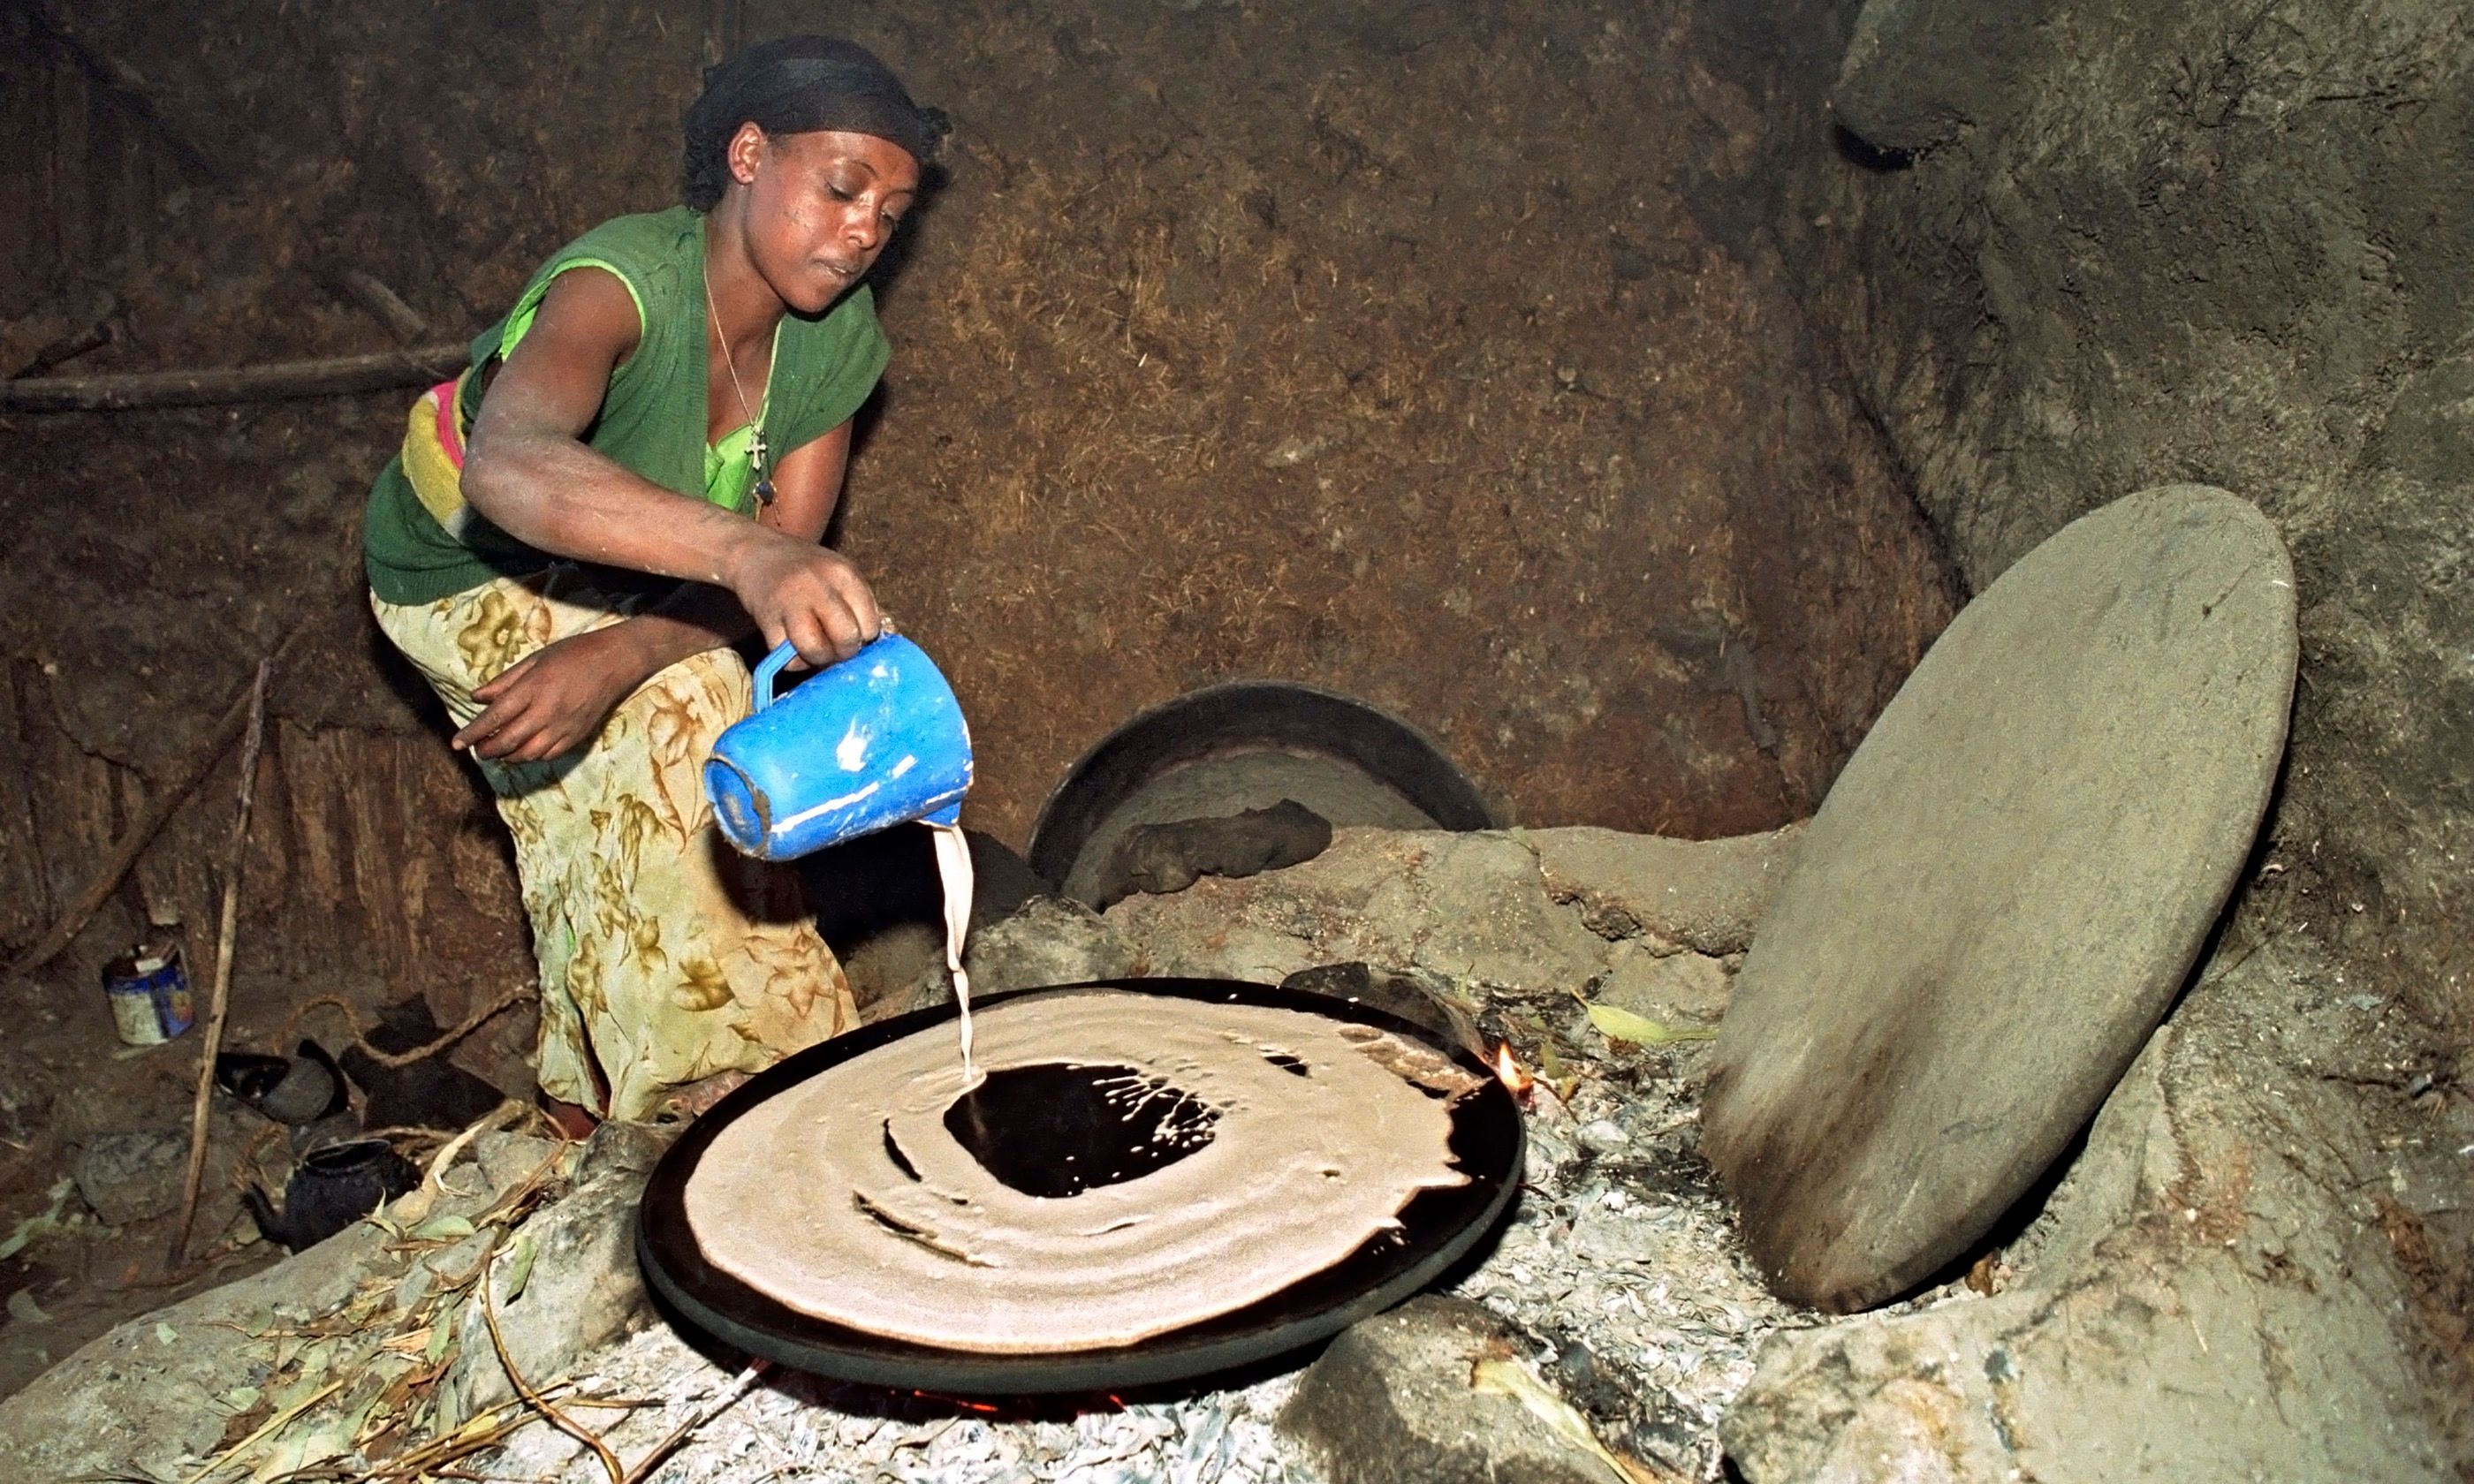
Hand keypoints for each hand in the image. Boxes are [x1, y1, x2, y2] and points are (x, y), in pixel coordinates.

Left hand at [453, 627, 649, 762]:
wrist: (614, 662)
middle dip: (487, 750)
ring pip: (527, 754)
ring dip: (508, 756)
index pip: (495, 717)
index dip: (473, 733)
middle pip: (508, 741)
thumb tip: (476, 698)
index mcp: (532, 689)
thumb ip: (504, 681)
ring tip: (498, 751)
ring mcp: (563, 726)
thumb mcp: (534, 660)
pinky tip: (524, 749)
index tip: (456, 744)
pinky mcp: (577, 736)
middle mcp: (546, 711)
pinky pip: (548, 755)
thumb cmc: (572, 655)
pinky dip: (531, 756)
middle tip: (477, 749)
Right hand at [723, 530, 883, 666]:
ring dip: (818, 659)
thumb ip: (861, 603)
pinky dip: (793, 660)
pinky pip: (787, 657)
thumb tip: (884, 638)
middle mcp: (819, 586)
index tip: (852, 632)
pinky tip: (792, 645)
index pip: (871, 624)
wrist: (755, 551)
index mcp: (844, 574)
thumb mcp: (838, 574)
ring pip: (817, 650)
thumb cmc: (805, 568)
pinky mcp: (766, 620)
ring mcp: (790, 602)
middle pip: (846, 639)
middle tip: (833, 645)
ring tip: (814, 648)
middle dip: (844, 651)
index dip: (864, 637)